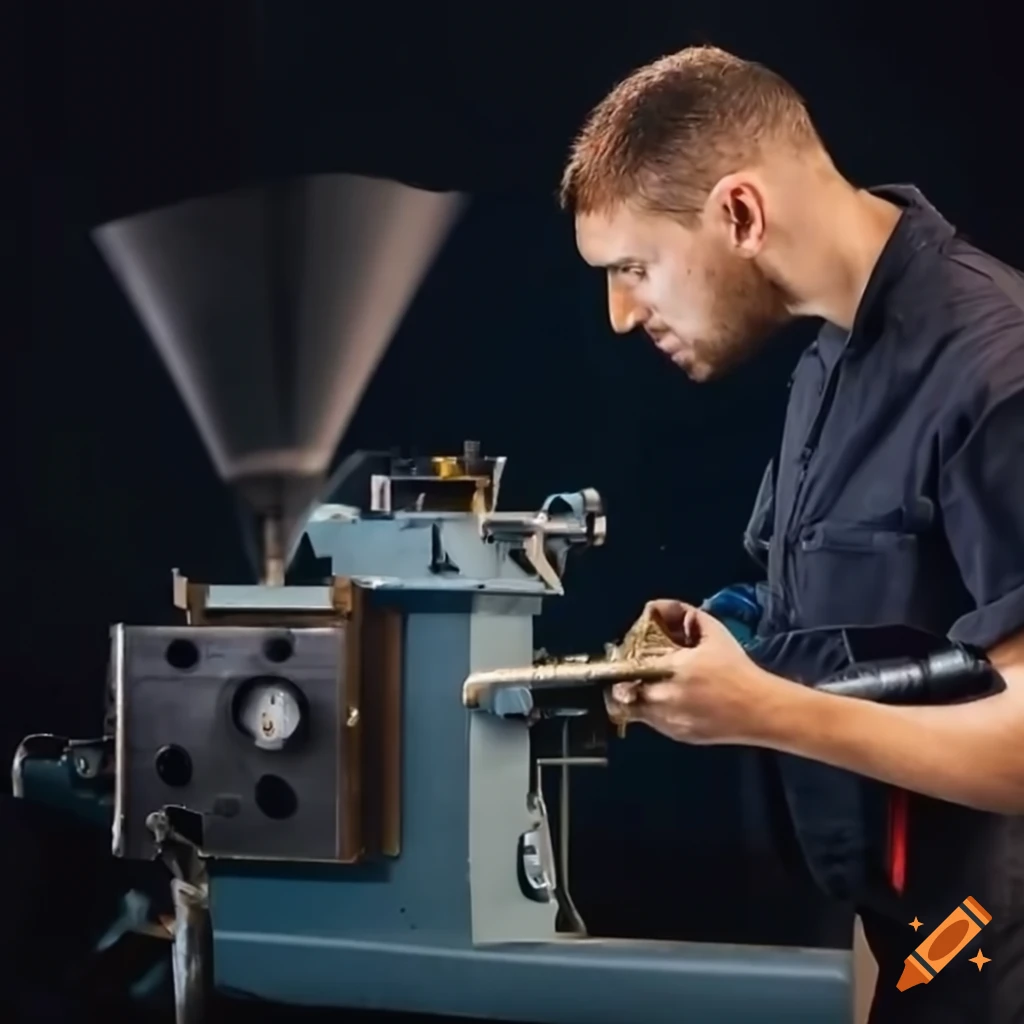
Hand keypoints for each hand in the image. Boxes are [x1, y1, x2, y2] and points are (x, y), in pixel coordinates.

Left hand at [608, 603, 780, 744]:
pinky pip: (652, 723)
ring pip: (634, 710)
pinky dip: (651, 712)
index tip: (621, 659)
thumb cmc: (737, 669)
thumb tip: (659, 607)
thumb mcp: (715, 633)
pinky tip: (665, 702)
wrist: (760, 709)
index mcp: (674, 668)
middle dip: (623, 682)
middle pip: (625, 692)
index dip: (622, 663)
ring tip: (644, 688)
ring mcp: (670, 720)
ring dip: (634, 698)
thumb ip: (688, 616)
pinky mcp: (677, 735)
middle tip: (628, 675)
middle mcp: (667, 696)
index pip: (631, 666)